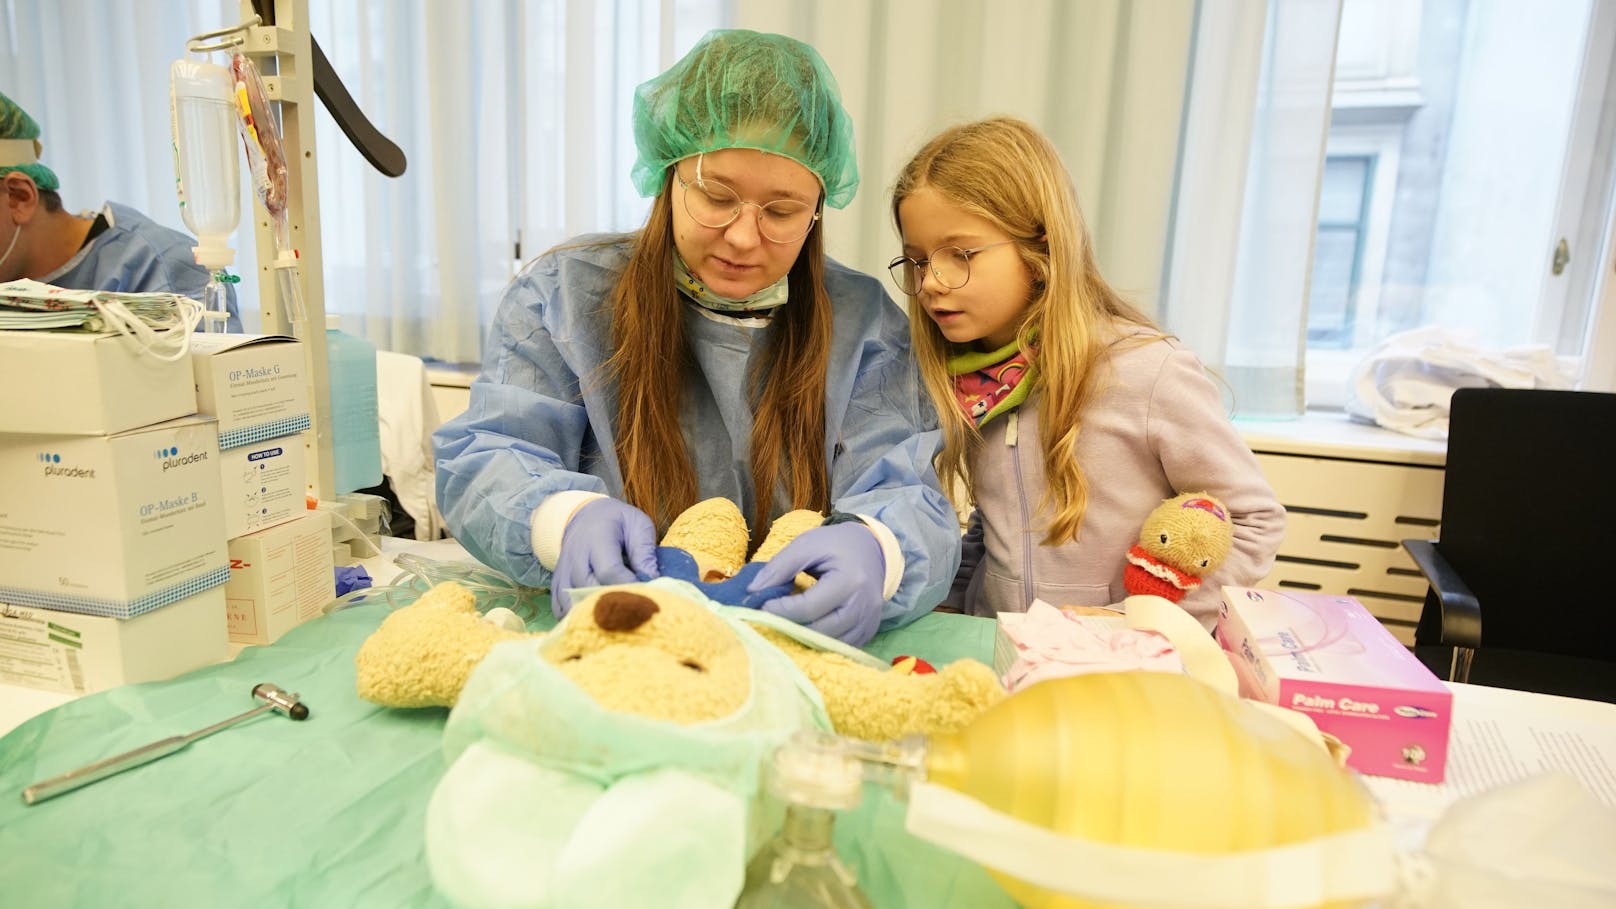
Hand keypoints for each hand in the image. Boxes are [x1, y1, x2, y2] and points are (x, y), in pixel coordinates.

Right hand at [551, 498, 659, 616]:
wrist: (585, 516)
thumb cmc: (617, 523)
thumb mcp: (637, 525)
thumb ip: (644, 551)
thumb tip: (651, 580)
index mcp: (597, 539)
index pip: (609, 571)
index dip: (627, 587)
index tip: (646, 598)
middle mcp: (576, 557)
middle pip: (589, 590)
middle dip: (612, 605)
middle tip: (633, 615)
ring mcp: (563, 572)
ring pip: (572, 603)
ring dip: (593, 616)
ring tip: (615, 623)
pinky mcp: (557, 583)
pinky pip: (559, 608)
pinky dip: (575, 619)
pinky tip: (594, 623)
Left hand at [746, 523, 885, 645]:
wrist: (871, 549)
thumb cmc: (835, 545)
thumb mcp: (806, 545)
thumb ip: (779, 567)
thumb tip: (753, 592)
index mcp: (850, 580)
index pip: (810, 607)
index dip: (781, 611)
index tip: (760, 607)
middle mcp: (864, 606)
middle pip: (820, 631)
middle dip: (789, 628)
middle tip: (766, 621)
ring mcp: (868, 622)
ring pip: (829, 644)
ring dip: (802, 640)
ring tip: (782, 627)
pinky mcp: (868, 632)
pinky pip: (840, 647)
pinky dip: (819, 644)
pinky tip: (803, 632)